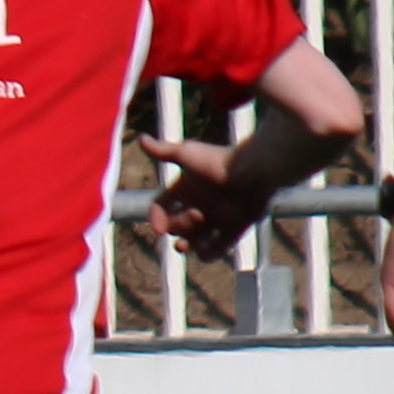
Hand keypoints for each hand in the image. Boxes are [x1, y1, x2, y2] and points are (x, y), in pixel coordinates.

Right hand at [138, 133, 267, 253]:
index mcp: (185, 188)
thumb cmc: (219, 161)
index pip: (160, 207)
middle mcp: (197, 204)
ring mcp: (214, 219)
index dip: (155, 217)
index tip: (158, 228)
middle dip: (178, 225)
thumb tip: (140, 139)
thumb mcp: (187, 154)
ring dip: (186, 244)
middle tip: (196, 215)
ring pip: (191, 240)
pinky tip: (203, 249)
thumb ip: (163, 151)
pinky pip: (213, 251)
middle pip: (175, 225)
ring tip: (184, 246)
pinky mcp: (231, 231)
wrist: (254, 171)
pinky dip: (206, 254)